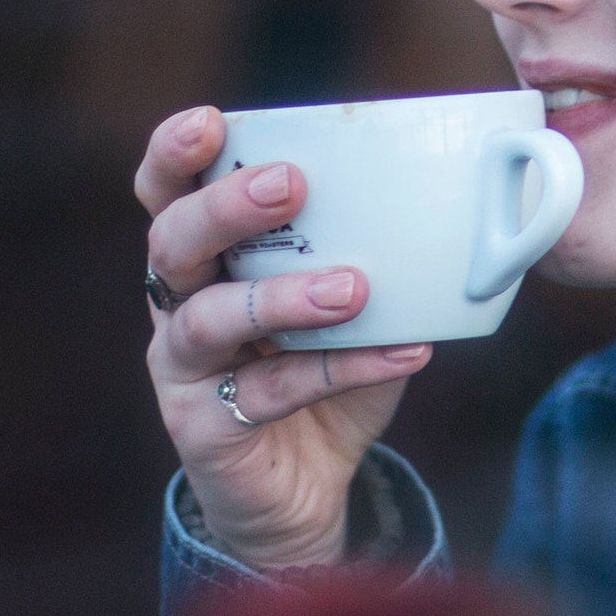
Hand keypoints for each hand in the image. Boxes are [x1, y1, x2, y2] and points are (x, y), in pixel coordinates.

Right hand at [138, 106, 433, 568]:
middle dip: (225, 207)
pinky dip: (341, 369)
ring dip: (282, 296)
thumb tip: (450, 204)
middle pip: (172, 243)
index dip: (174, 156)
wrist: (303, 493)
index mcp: (203, 261)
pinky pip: (269, 392)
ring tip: (352, 287)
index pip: (166, 195)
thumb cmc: (322, 381)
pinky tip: (401, 353)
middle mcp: (177, 307)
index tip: (209, 121)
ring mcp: (182, 370)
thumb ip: (372, 259)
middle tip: (289, 184)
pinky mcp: (203, 429)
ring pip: (209, 320)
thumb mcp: (349, 311)